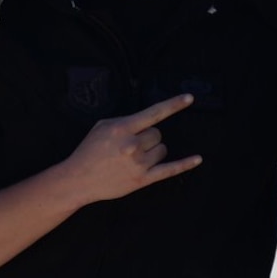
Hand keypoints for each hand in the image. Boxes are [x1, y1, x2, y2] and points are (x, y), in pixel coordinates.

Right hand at [62, 94, 201, 203]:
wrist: (78, 178)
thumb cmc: (89, 151)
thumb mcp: (102, 127)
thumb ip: (125, 121)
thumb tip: (145, 121)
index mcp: (123, 128)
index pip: (154, 113)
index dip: (173, 105)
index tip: (189, 98)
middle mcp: (133, 145)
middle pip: (158, 134)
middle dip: (148, 138)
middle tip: (132, 146)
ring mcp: (139, 163)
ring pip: (162, 150)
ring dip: (153, 151)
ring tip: (134, 158)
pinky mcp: (143, 179)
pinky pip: (170, 170)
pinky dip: (185, 164)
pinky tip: (197, 159)